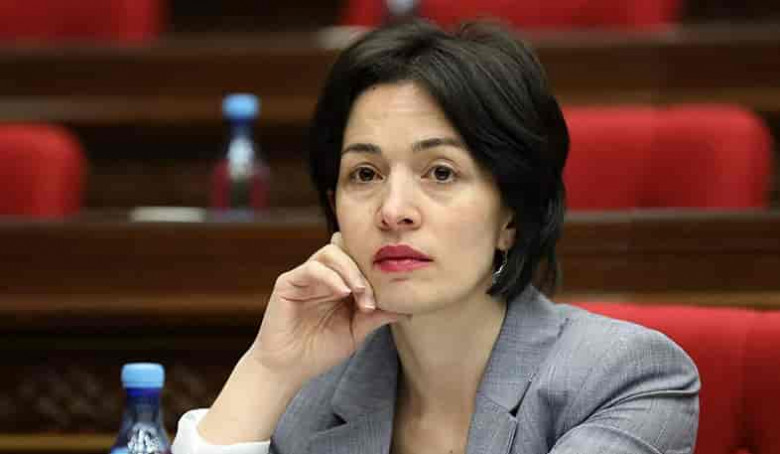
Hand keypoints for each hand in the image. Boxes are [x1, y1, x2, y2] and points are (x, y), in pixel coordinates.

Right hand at [248, 232, 402, 386]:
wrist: (288, 370)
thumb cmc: (320, 351)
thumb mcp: (356, 332)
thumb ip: (378, 316)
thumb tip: (409, 309)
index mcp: (338, 283)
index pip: (359, 260)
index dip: (375, 271)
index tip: (388, 295)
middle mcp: (322, 275)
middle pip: (348, 250)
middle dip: (365, 271)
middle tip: (372, 298)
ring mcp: (305, 276)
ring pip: (331, 252)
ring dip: (350, 272)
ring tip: (360, 295)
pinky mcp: (288, 282)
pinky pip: (312, 268)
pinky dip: (331, 277)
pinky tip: (343, 293)